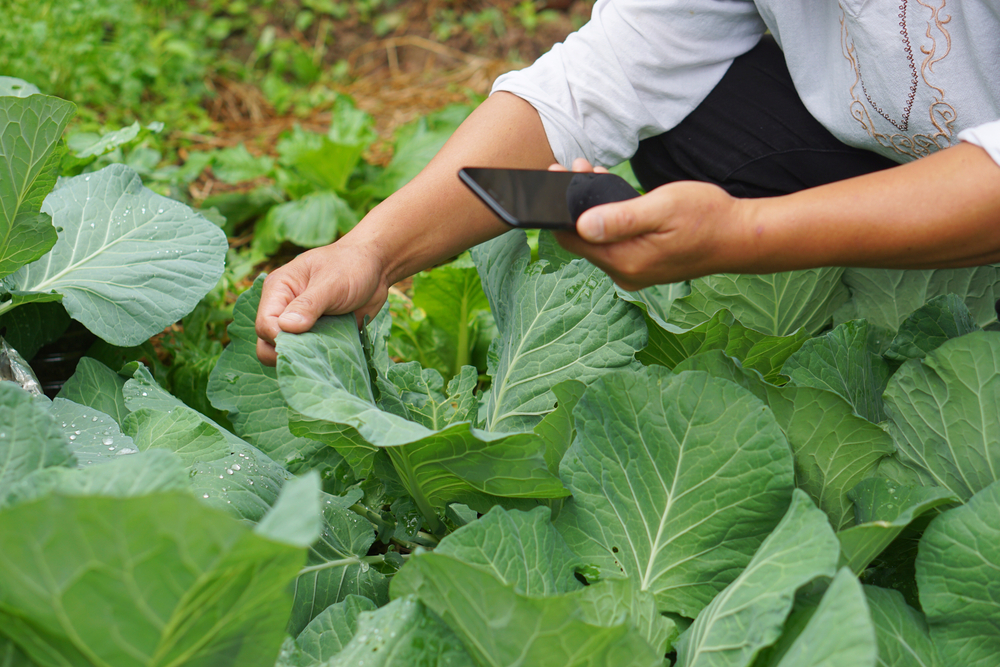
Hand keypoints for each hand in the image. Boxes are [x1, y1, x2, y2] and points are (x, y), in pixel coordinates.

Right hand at [254, 240, 386, 365]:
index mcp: (278, 290)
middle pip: (268, 344)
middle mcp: (283, 309)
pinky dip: (319, 358)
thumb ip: (309, 305)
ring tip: (327, 349)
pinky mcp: (316, 335)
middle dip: (288, 353)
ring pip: (288, 353)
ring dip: (305, 357)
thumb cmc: (351, 266)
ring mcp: (299, 324)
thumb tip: (285, 328)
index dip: (279, 338)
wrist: (376, 269)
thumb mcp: (331, 282)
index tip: (304, 340)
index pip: (264, 324)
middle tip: (315, 350)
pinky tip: (334, 353)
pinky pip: (310, 354)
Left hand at [552, 159, 750, 289]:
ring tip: (595, 175)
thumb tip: (581, 224)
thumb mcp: (663, 208)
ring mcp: (633, 272)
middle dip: (575, 204)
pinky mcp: (642, 265)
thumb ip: (621, 218)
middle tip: (581, 167)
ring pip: (597, 240)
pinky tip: (613, 198)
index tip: (559, 173)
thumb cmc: (707, 218)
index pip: (571, 239)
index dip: (560, 208)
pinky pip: (613, 244)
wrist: (740, 236)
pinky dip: (608, 220)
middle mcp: (624, 273)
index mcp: (625, 261)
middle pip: (582, 240)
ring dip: (591, 210)